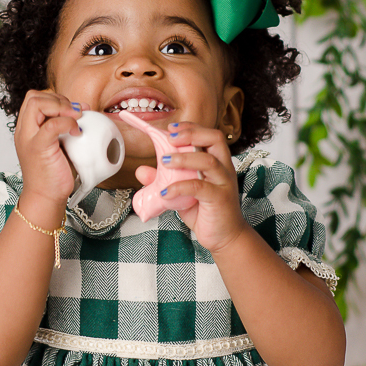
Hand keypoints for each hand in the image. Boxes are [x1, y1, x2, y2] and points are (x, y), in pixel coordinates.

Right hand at [14, 90, 85, 213]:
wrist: (45, 198)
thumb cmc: (53, 174)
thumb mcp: (57, 145)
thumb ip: (62, 129)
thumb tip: (82, 111)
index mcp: (26, 129)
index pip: (34, 99)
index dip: (55, 98)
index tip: (72, 110)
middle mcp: (24, 131)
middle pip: (33, 97)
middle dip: (58, 99)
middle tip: (74, 113)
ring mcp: (28, 138)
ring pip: (36, 103)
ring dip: (61, 106)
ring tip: (75, 119)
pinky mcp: (38, 147)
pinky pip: (51, 124)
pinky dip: (67, 122)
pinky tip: (76, 132)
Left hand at [135, 122, 248, 252]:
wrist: (225, 237)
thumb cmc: (205, 211)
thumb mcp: (181, 193)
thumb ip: (163, 180)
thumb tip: (141, 171)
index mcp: (217, 162)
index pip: (208, 135)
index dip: (191, 128)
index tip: (171, 128)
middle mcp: (224, 168)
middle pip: (215, 139)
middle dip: (191, 133)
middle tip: (170, 137)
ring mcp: (223, 183)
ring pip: (208, 161)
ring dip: (184, 157)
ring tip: (164, 161)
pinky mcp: (220, 199)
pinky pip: (200, 187)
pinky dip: (180, 187)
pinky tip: (165, 192)